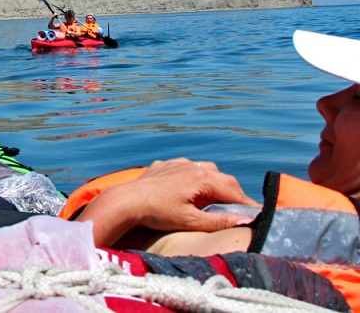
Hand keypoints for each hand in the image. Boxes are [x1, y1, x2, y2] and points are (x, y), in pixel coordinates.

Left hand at [74, 158, 259, 246]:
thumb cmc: (158, 213)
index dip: (247, 204)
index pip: (233, 191)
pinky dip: (196, 176)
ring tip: (219, 197)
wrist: (126, 201)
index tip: (259, 214)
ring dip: (216, 182)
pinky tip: (193, 188)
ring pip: (206, 169)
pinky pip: (187, 167)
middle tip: (242, 208)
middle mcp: (192, 166)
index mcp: (202, 179)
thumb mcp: (191, 221)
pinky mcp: (165, 165)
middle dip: (234, 193)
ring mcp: (178, 163)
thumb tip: (246, 221)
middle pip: (223, 178)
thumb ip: (220, 221)